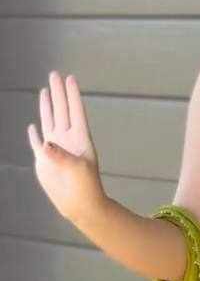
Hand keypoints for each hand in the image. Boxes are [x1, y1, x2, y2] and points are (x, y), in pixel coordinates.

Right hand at [27, 70, 106, 224]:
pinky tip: (33, 127)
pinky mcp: (44, 161)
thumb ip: (61, 156)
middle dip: (58, 93)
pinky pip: (37, 143)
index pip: (76, 111)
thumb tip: (45, 144)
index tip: (70, 78)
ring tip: (45, 91)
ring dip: (47, 106)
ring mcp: (55, 149)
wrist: (80, 206)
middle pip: (61, 110)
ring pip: (50, 121)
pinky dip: (34, 134)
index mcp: (80, 139)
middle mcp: (67, 140)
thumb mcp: (77, 169)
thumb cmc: (86, 187)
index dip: (72, 95)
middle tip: (54, 74)